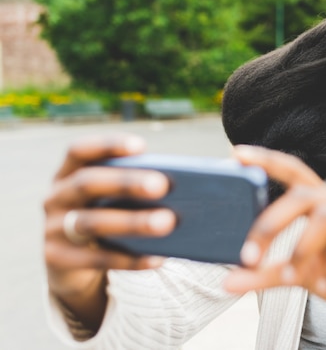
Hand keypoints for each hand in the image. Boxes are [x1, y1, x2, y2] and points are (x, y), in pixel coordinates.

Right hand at [43, 134, 175, 330]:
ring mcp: (52, 229)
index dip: (107, 145)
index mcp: (69, 172)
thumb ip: (137, 186)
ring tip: (168, 222)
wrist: (73, 266)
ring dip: (133, 222)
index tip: (141, 146)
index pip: (80, 150)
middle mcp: (56, 196)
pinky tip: (158, 259)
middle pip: (87, 183)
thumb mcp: (114, 198)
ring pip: (92, 222)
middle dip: (126, 182)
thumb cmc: (107, 216)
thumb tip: (186, 185)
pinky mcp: (57, 260)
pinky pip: (97, 259)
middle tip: (162, 185)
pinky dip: (130, 259)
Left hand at [223, 145, 325, 324]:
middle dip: (272, 223)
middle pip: (305, 196)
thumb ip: (265, 274)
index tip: (236, 153)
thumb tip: (227, 282)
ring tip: (292, 277)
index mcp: (322, 205)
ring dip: (303, 250)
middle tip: (248, 256)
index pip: (294, 172)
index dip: (267, 160)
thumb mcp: (298, 276)